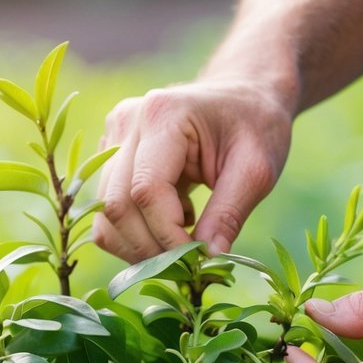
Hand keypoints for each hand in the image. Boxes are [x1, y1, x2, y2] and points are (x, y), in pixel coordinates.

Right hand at [92, 79, 292, 261]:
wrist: (242, 97)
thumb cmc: (255, 125)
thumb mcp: (258, 168)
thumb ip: (231, 213)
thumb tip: (209, 258)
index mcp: (163, 115)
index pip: (146, 191)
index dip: (168, 235)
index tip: (199, 258)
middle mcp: (128, 122)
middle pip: (116, 205)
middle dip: (151, 248)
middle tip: (189, 265)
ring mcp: (113, 137)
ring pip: (104, 213)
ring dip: (139, 245)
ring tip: (183, 239)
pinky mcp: (109, 154)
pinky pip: (106, 209)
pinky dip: (134, 232)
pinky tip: (172, 218)